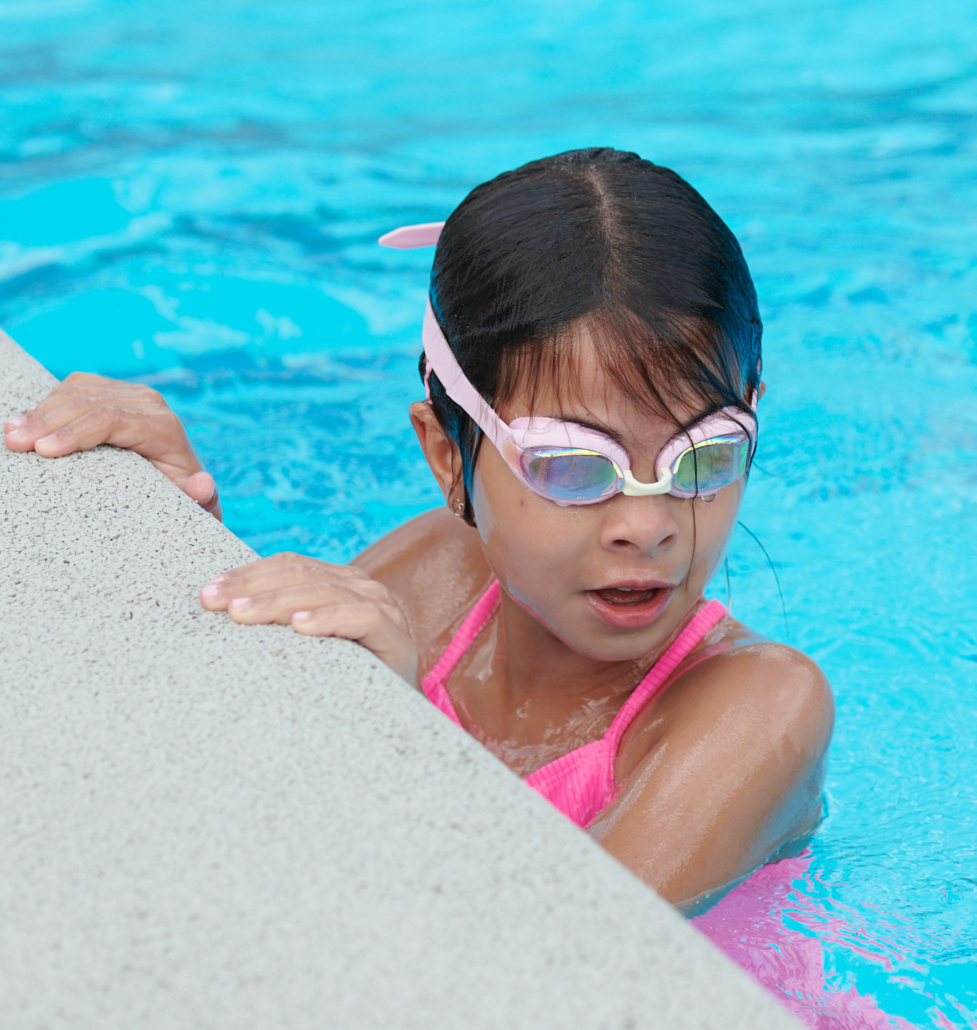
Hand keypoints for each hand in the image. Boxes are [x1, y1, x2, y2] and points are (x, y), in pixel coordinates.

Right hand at [3, 372, 220, 519]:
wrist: (184, 480)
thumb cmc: (181, 497)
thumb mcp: (193, 503)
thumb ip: (201, 498)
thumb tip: (204, 486)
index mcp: (164, 427)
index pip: (111, 419)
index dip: (74, 432)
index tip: (42, 451)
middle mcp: (150, 403)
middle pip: (88, 402)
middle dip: (46, 422)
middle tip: (13, 444)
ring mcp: (131, 394)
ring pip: (77, 391)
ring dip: (40, 411)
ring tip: (11, 435)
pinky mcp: (113, 392)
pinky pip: (75, 388)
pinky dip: (47, 403)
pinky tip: (24, 421)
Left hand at [199, 553, 418, 686]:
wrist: (395, 719)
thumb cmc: (341, 683)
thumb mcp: (305, 647)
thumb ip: (278, 623)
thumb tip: (220, 612)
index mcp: (339, 582)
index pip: (290, 566)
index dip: (248, 574)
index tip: (209, 592)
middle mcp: (362, 588)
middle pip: (303, 575)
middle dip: (254, 587)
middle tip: (216, 604)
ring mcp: (383, 609)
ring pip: (327, 591)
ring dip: (280, 601)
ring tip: (244, 614)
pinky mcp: (396, 637)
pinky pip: (362, 617)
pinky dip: (329, 617)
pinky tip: (299, 626)